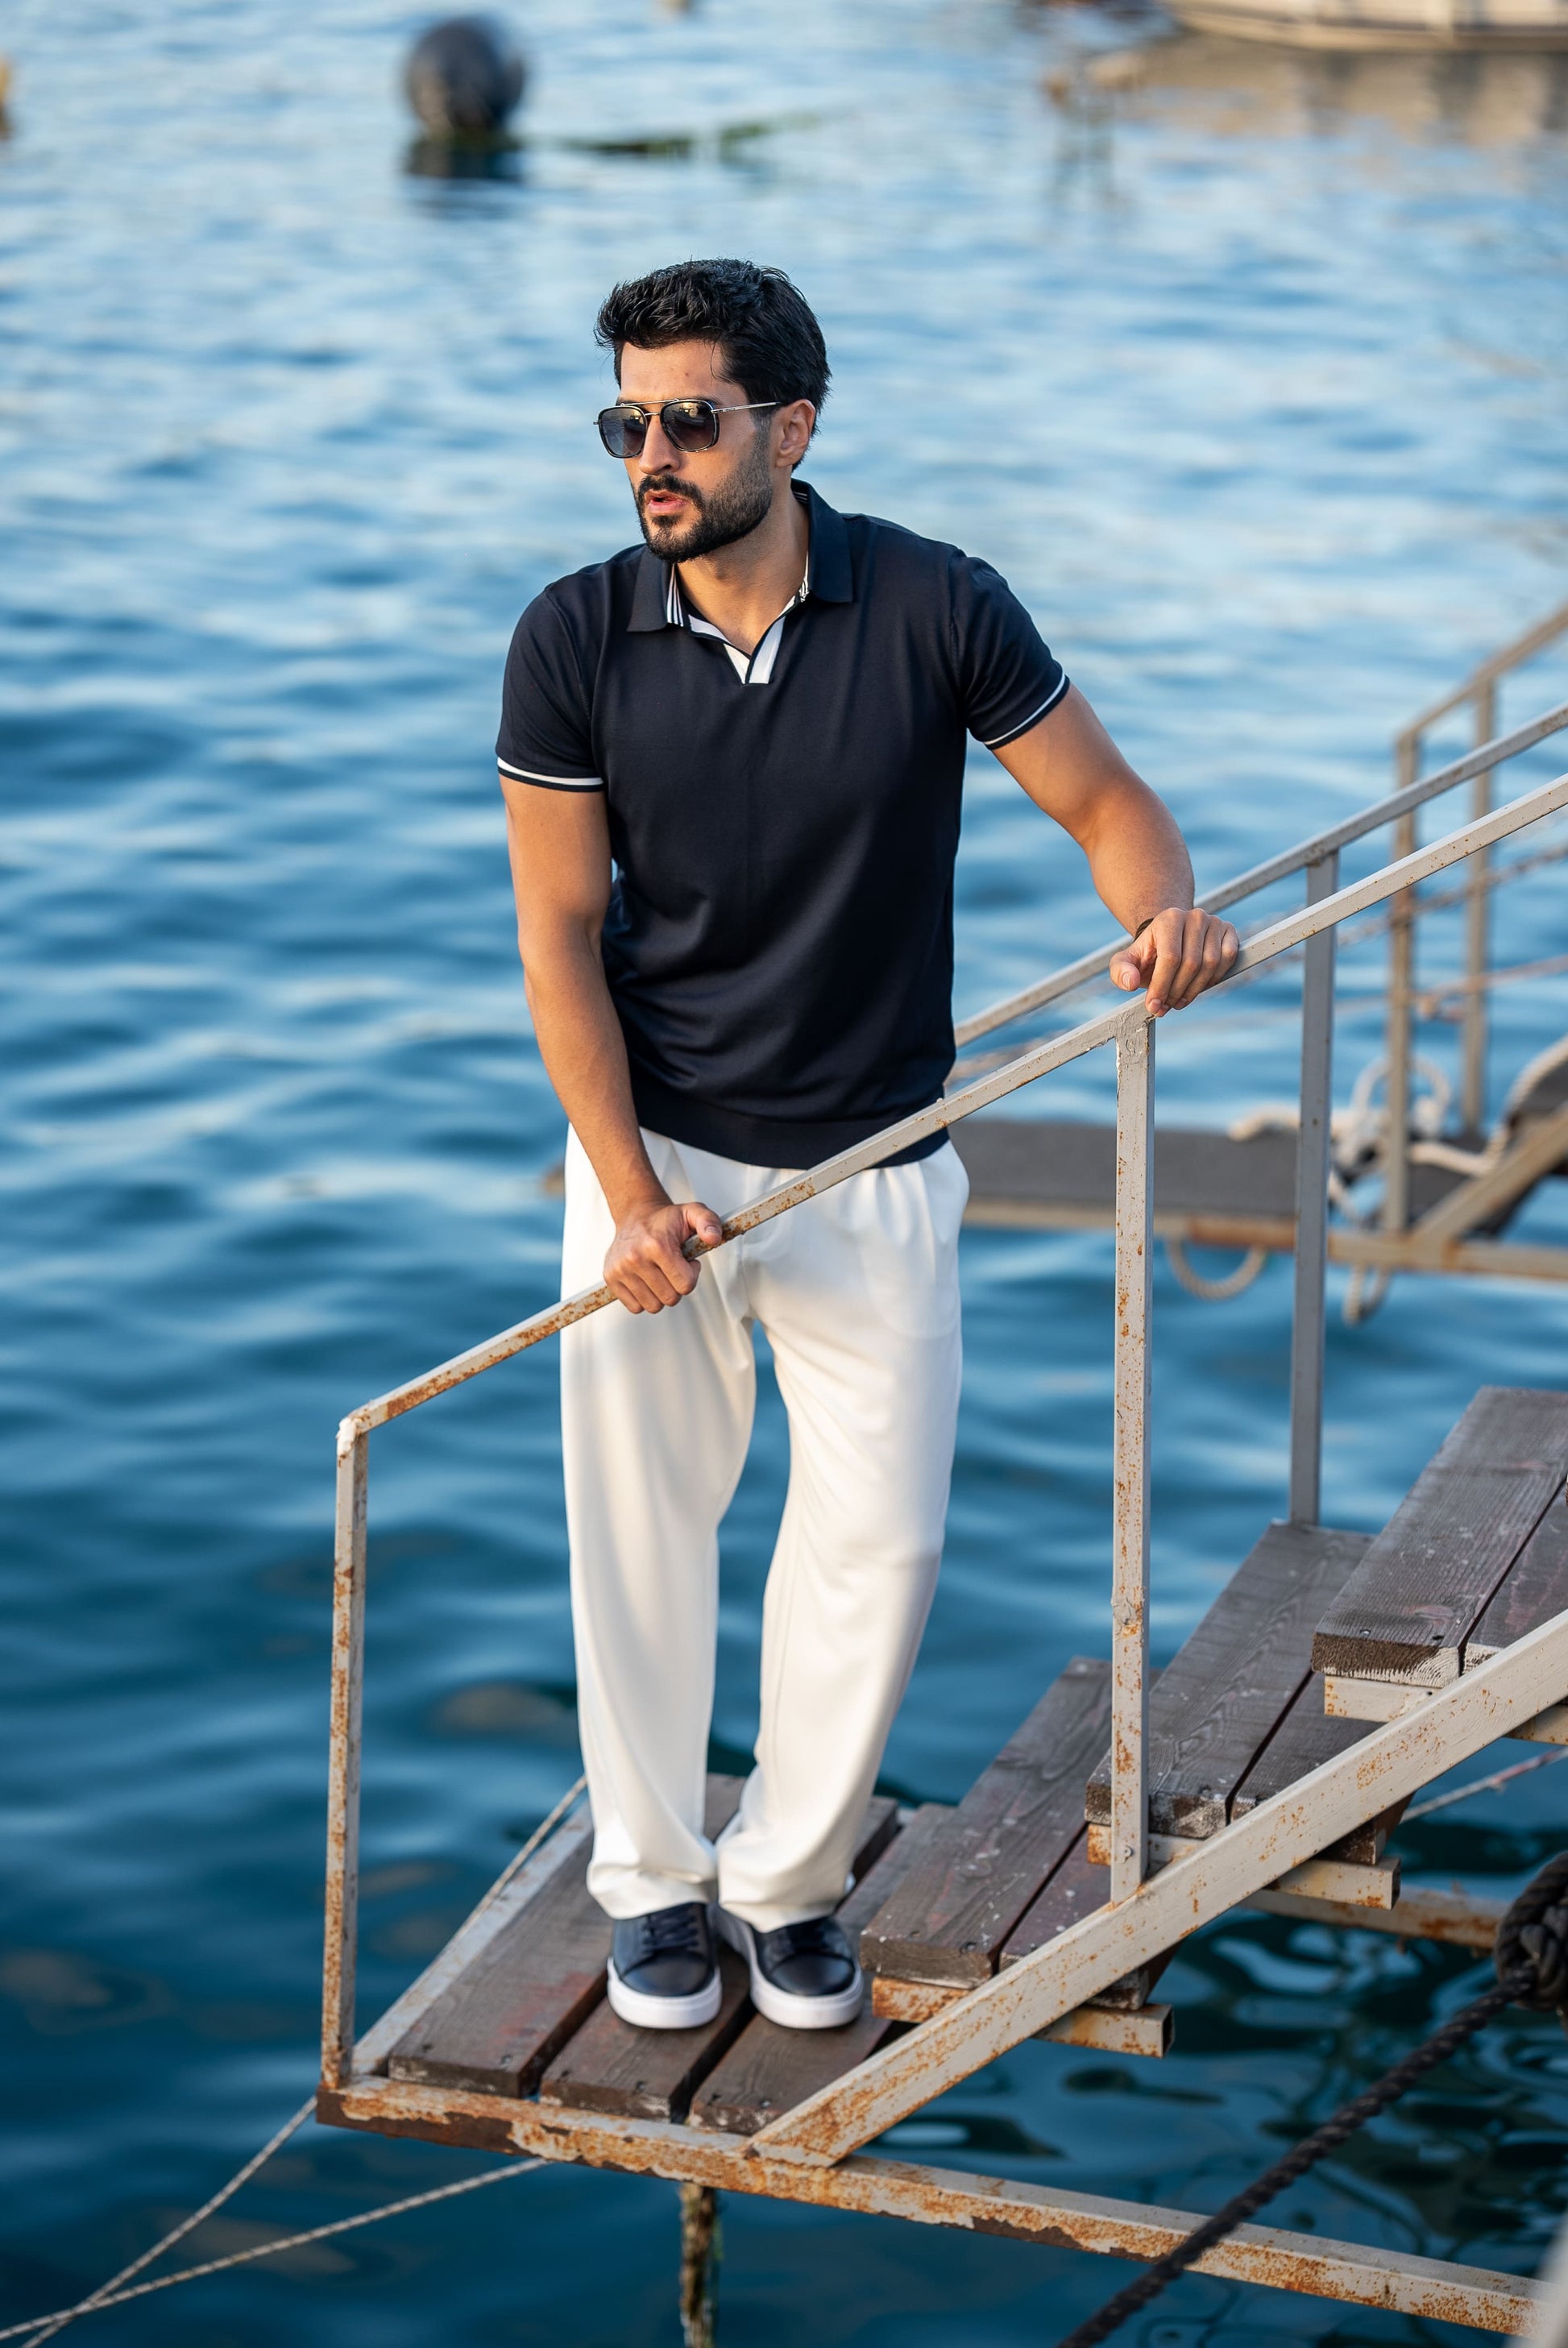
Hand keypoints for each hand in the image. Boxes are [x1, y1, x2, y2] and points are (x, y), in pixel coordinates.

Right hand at [604, 1197, 723, 1313]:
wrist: (636, 1215)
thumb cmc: (666, 1220)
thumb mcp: (693, 1213)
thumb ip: (709, 1222)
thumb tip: (714, 1237)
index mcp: (657, 1245)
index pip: (685, 1285)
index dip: (691, 1274)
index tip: (687, 1261)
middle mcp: (635, 1258)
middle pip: (670, 1298)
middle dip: (676, 1285)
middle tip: (673, 1268)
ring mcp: (620, 1269)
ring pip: (653, 1306)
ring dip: (660, 1293)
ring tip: (659, 1273)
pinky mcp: (611, 1278)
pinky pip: (635, 1307)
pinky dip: (644, 1298)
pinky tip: (646, 1279)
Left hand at [1109, 907, 1238, 1017]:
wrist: (1170, 939)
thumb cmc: (1148, 953)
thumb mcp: (1126, 961)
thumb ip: (1120, 971)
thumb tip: (1131, 983)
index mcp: (1168, 919)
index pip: (1170, 957)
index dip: (1162, 986)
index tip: (1154, 1006)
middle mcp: (1194, 916)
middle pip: (1191, 963)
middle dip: (1177, 991)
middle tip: (1166, 1006)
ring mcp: (1214, 922)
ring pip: (1211, 964)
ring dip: (1195, 990)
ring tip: (1179, 1000)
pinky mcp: (1229, 931)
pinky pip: (1228, 959)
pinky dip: (1215, 978)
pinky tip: (1199, 986)